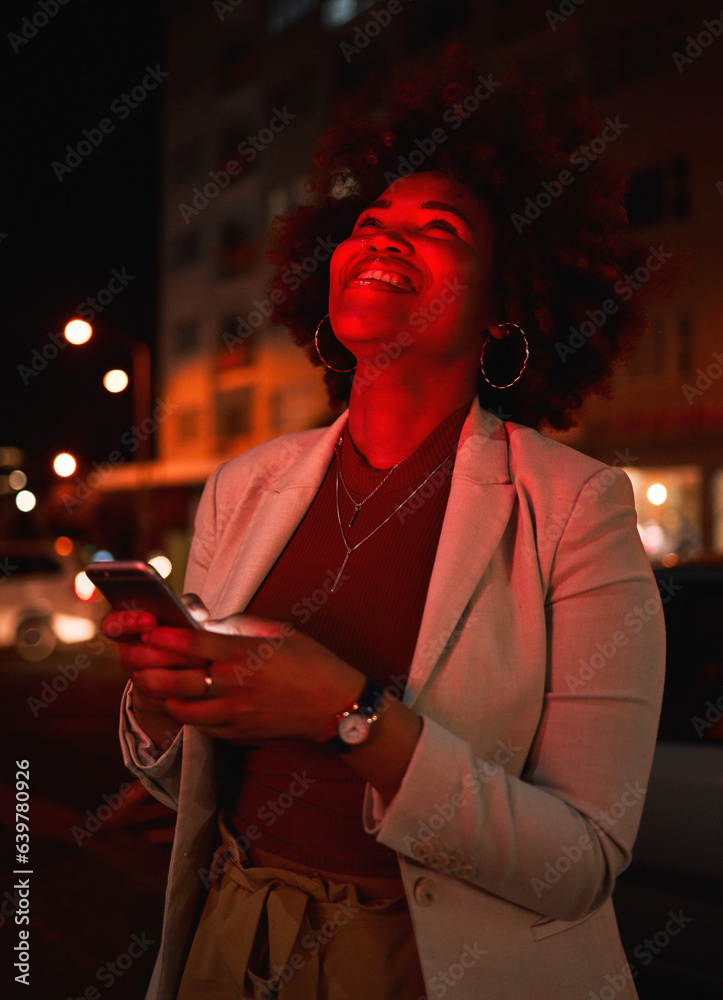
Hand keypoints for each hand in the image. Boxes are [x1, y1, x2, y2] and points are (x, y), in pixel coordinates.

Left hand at [108, 603, 365, 743]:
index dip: (163, 639)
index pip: (192, 645)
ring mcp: (235, 713)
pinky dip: (187, 713)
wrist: (336, 705)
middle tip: (134, 661)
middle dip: (147, 670)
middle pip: (176, 682)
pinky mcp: (238, 733)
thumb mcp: (277, 632)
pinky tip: (183, 702)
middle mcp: (236, 685)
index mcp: (245, 654)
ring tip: (152, 683)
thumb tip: (206, 626)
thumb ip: (239, 629)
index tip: (147, 632)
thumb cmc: (311, 662)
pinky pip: (201, 727)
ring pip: (182, 709)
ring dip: (163, 696)